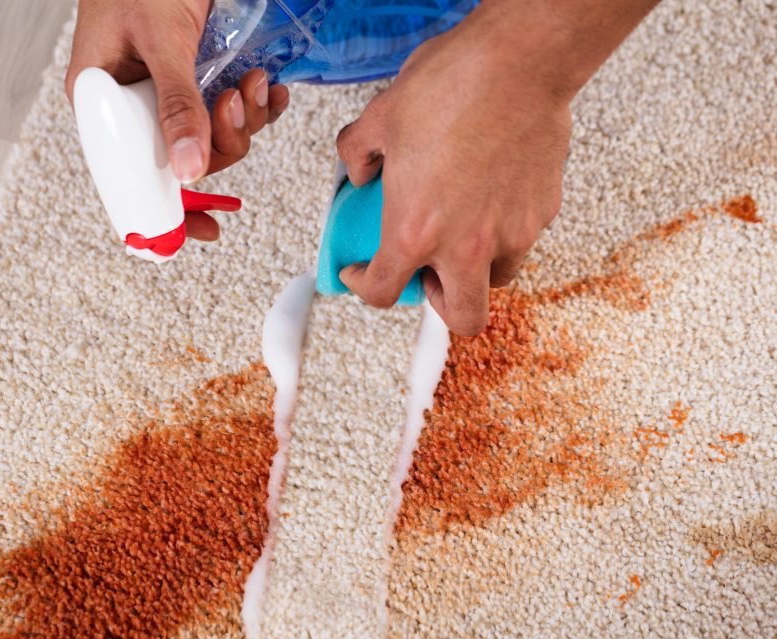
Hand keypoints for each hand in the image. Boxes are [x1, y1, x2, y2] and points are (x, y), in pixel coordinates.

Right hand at [65, 0, 289, 239]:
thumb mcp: (161, 40)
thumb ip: (176, 104)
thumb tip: (190, 171)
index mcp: (105, 103)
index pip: (131, 177)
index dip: (168, 210)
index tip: (204, 232)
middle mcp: (137, 105)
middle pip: (186, 158)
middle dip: (224, 141)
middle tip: (234, 101)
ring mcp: (171, 91)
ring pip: (216, 136)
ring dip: (246, 119)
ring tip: (255, 81)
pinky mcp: (201, 76)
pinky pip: (232, 110)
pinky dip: (257, 105)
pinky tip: (268, 87)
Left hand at [337, 16, 569, 334]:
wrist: (519, 60)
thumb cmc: (451, 86)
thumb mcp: (381, 118)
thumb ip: (358, 154)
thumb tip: (359, 171)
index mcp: (415, 231)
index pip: (384, 292)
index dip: (364, 287)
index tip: (362, 275)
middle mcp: (465, 246)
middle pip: (461, 317)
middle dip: (439, 304)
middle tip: (427, 275)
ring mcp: (510, 233)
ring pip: (497, 281)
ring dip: (477, 270)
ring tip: (464, 234)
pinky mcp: (542, 212)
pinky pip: (522, 238)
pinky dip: (504, 231)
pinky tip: (492, 196)